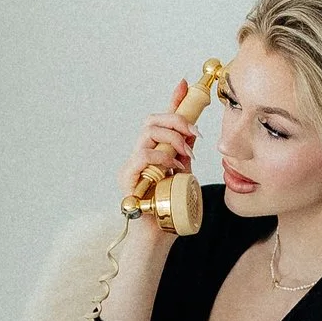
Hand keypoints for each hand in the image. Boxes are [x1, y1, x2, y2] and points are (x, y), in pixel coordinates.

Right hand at [119, 85, 198, 221]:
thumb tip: (193, 131)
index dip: (173, 100)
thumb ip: (185, 152)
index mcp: (154, 152)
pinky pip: (142, 155)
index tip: (185, 84)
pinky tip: (173, 167)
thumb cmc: (170, 209)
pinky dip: (161, 157)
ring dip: (172, 138)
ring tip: (186, 155)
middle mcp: (139, 155)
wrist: (160, 236)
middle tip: (194, 135)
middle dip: (177, 121)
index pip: (161, 120)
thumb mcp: (184, 173)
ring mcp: (131, 165)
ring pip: (147, 133)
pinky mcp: (127, 178)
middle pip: (152, 120)